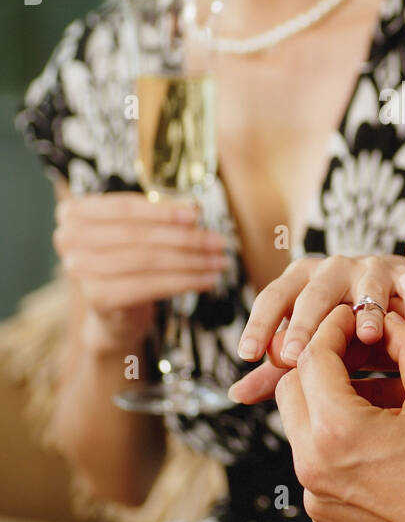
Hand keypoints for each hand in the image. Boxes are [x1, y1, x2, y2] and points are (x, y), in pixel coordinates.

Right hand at [54, 193, 229, 350]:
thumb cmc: (127, 261)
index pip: (125, 208)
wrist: (114, 313)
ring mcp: (79, 270)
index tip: (197, 215)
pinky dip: (184, 282)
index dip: (163, 211)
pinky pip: (150, 285)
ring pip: (147, 260)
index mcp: (74, 213)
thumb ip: (158, 217)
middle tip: (218, 241)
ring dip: (191, 261)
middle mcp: (68, 239)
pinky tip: (207, 280)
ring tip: (219, 261)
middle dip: (185, 237)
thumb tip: (194, 211)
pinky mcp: (97, 297)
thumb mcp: (137, 232)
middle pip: (138, 235)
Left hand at [233, 253, 404, 379]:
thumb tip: (236, 393)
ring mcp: (372, 269)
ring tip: (367, 336)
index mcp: (301, 283)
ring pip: (367, 287)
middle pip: (315, 294)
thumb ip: (278, 369)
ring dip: (367, 310)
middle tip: (294, 355)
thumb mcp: (315, 347)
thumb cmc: (347, 333)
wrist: (395, 302)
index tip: (247, 354)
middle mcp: (333, 270)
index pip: (274, 298)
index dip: (260, 323)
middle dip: (306, 323)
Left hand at [277, 305, 404, 521]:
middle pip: (293, 391)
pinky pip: (316, 469)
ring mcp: (315, 499)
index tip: (352, 317)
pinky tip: (373, 441)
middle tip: (354, 350)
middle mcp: (312, 467)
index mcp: (336, 430)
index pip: (313, 357)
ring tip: (369, 394)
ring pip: (301, 430)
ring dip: (325, 405)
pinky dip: (335, 446)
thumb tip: (389, 320)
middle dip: (318, 363)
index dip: (332, 328)